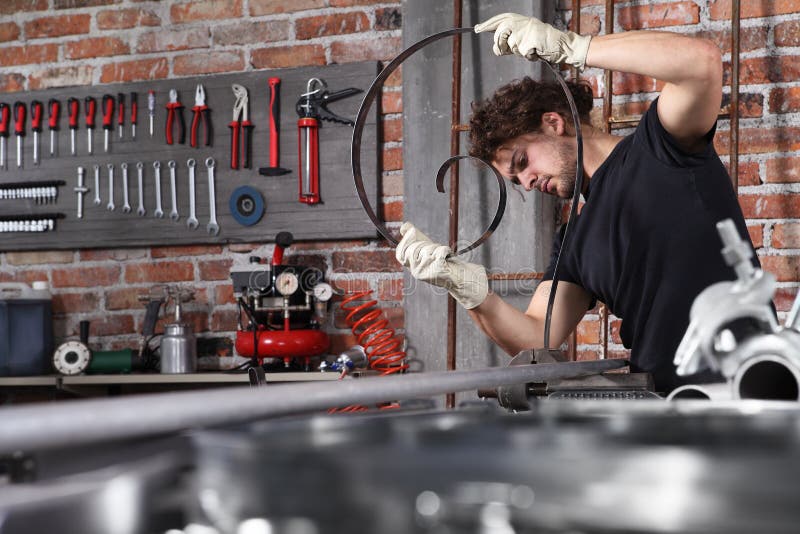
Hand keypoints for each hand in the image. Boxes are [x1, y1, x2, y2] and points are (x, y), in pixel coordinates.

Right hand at [395, 222, 487, 309]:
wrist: (460, 277)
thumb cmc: (443, 262)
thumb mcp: (427, 250)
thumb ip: (415, 239)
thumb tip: (404, 226)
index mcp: (412, 268)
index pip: (401, 254)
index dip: (405, 241)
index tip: (412, 231)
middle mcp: (416, 271)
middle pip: (414, 248)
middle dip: (425, 243)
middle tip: (435, 248)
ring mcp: (426, 271)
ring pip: (428, 249)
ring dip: (437, 247)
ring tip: (443, 255)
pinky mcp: (437, 270)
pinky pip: (440, 251)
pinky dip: (446, 250)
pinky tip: (449, 255)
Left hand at [474, 12, 591, 69]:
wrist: (561, 45)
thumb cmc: (541, 44)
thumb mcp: (523, 39)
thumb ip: (509, 41)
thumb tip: (495, 48)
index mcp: (519, 20)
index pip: (500, 19)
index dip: (487, 24)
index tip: (477, 29)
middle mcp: (522, 22)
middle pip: (500, 33)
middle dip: (500, 44)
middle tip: (506, 51)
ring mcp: (526, 30)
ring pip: (510, 45)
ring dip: (517, 52)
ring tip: (528, 49)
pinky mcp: (531, 40)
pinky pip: (522, 53)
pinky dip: (528, 57)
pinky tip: (535, 53)